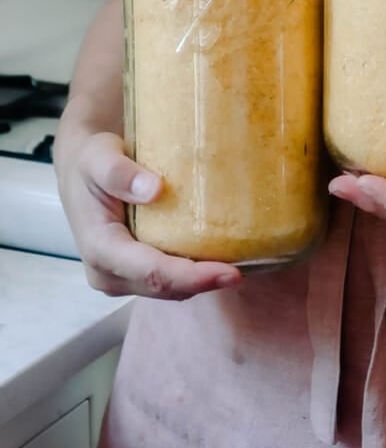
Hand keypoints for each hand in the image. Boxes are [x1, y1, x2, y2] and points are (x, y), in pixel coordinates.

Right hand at [56, 130, 241, 297]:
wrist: (82, 170)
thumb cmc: (91, 162)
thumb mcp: (99, 157)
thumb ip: (119, 173)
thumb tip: (153, 189)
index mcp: (99, 248)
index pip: (151, 272)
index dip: (192, 277)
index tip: (230, 272)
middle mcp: (108, 273)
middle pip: (164, 288)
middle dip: (202, 283)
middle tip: (242, 269)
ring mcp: (121, 278)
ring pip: (168, 290)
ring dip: (199, 282)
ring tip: (235, 265)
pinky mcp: (133, 274)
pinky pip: (168, 282)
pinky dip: (191, 274)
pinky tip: (216, 259)